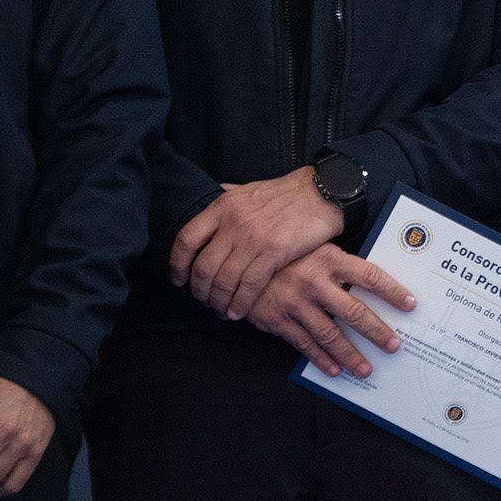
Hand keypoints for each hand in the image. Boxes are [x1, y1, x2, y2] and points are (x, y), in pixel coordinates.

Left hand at [172, 167, 345, 320]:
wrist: (323, 191)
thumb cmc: (288, 192)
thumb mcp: (250, 188)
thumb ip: (229, 195)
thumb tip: (215, 192)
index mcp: (223, 206)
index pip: (186, 240)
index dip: (177, 265)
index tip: (179, 279)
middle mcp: (234, 223)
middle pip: (203, 267)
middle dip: (199, 291)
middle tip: (204, 300)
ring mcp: (253, 238)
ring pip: (224, 281)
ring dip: (218, 301)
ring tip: (221, 309)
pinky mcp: (274, 252)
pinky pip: (249, 286)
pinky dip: (240, 303)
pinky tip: (237, 311)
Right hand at [246, 245, 413, 378]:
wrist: (241, 263)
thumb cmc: (288, 255)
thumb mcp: (316, 248)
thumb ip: (341, 266)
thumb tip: (373, 284)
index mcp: (329, 259)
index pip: (370, 276)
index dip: (392, 291)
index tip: (410, 304)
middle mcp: (314, 281)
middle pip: (353, 311)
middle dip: (377, 331)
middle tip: (394, 346)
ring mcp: (295, 303)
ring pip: (330, 334)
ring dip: (351, 354)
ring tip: (366, 369)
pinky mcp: (278, 320)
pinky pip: (305, 344)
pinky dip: (321, 359)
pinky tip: (335, 370)